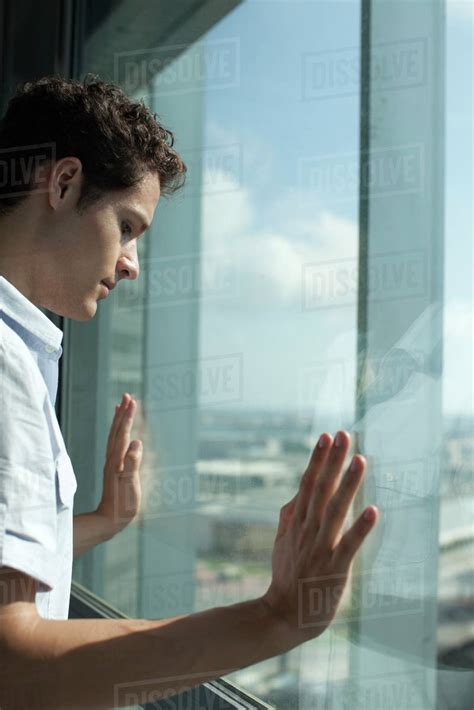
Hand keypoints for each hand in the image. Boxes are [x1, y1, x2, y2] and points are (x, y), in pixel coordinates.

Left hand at [96, 393, 142, 535]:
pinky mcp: (114, 467)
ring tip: (121, 405)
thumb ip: (132, 463)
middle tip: (127, 395)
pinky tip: (122, 432)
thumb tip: (136, 443)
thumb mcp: (130, 484)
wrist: (109, 520)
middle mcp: (113, 458)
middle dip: (122, 412)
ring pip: (114, 435)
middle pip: (116, 430)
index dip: (128, 416)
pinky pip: (115, 444)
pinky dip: (118, 432)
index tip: (132, 400)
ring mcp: (112, 462)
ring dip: (119, 419)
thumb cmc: (122, 504)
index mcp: (117, 459)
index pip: (123, 433)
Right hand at [261, 430, 377, 644]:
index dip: (318, 459)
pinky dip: (360, 528)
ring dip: (349, 485)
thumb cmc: (286, 575)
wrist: (283, 614)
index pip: (308, 483)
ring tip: (361, 460)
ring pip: (336, 510)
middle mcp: (308, 530)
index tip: (327, 436)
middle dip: (333, 461)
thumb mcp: (282, 540)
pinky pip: (349, 545)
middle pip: (322, 489)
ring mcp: (321, 548)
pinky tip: (373, 510)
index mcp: (297, 521)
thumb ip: (290, 513)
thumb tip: (299, 490)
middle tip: (344, 435)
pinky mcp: (334, 568)